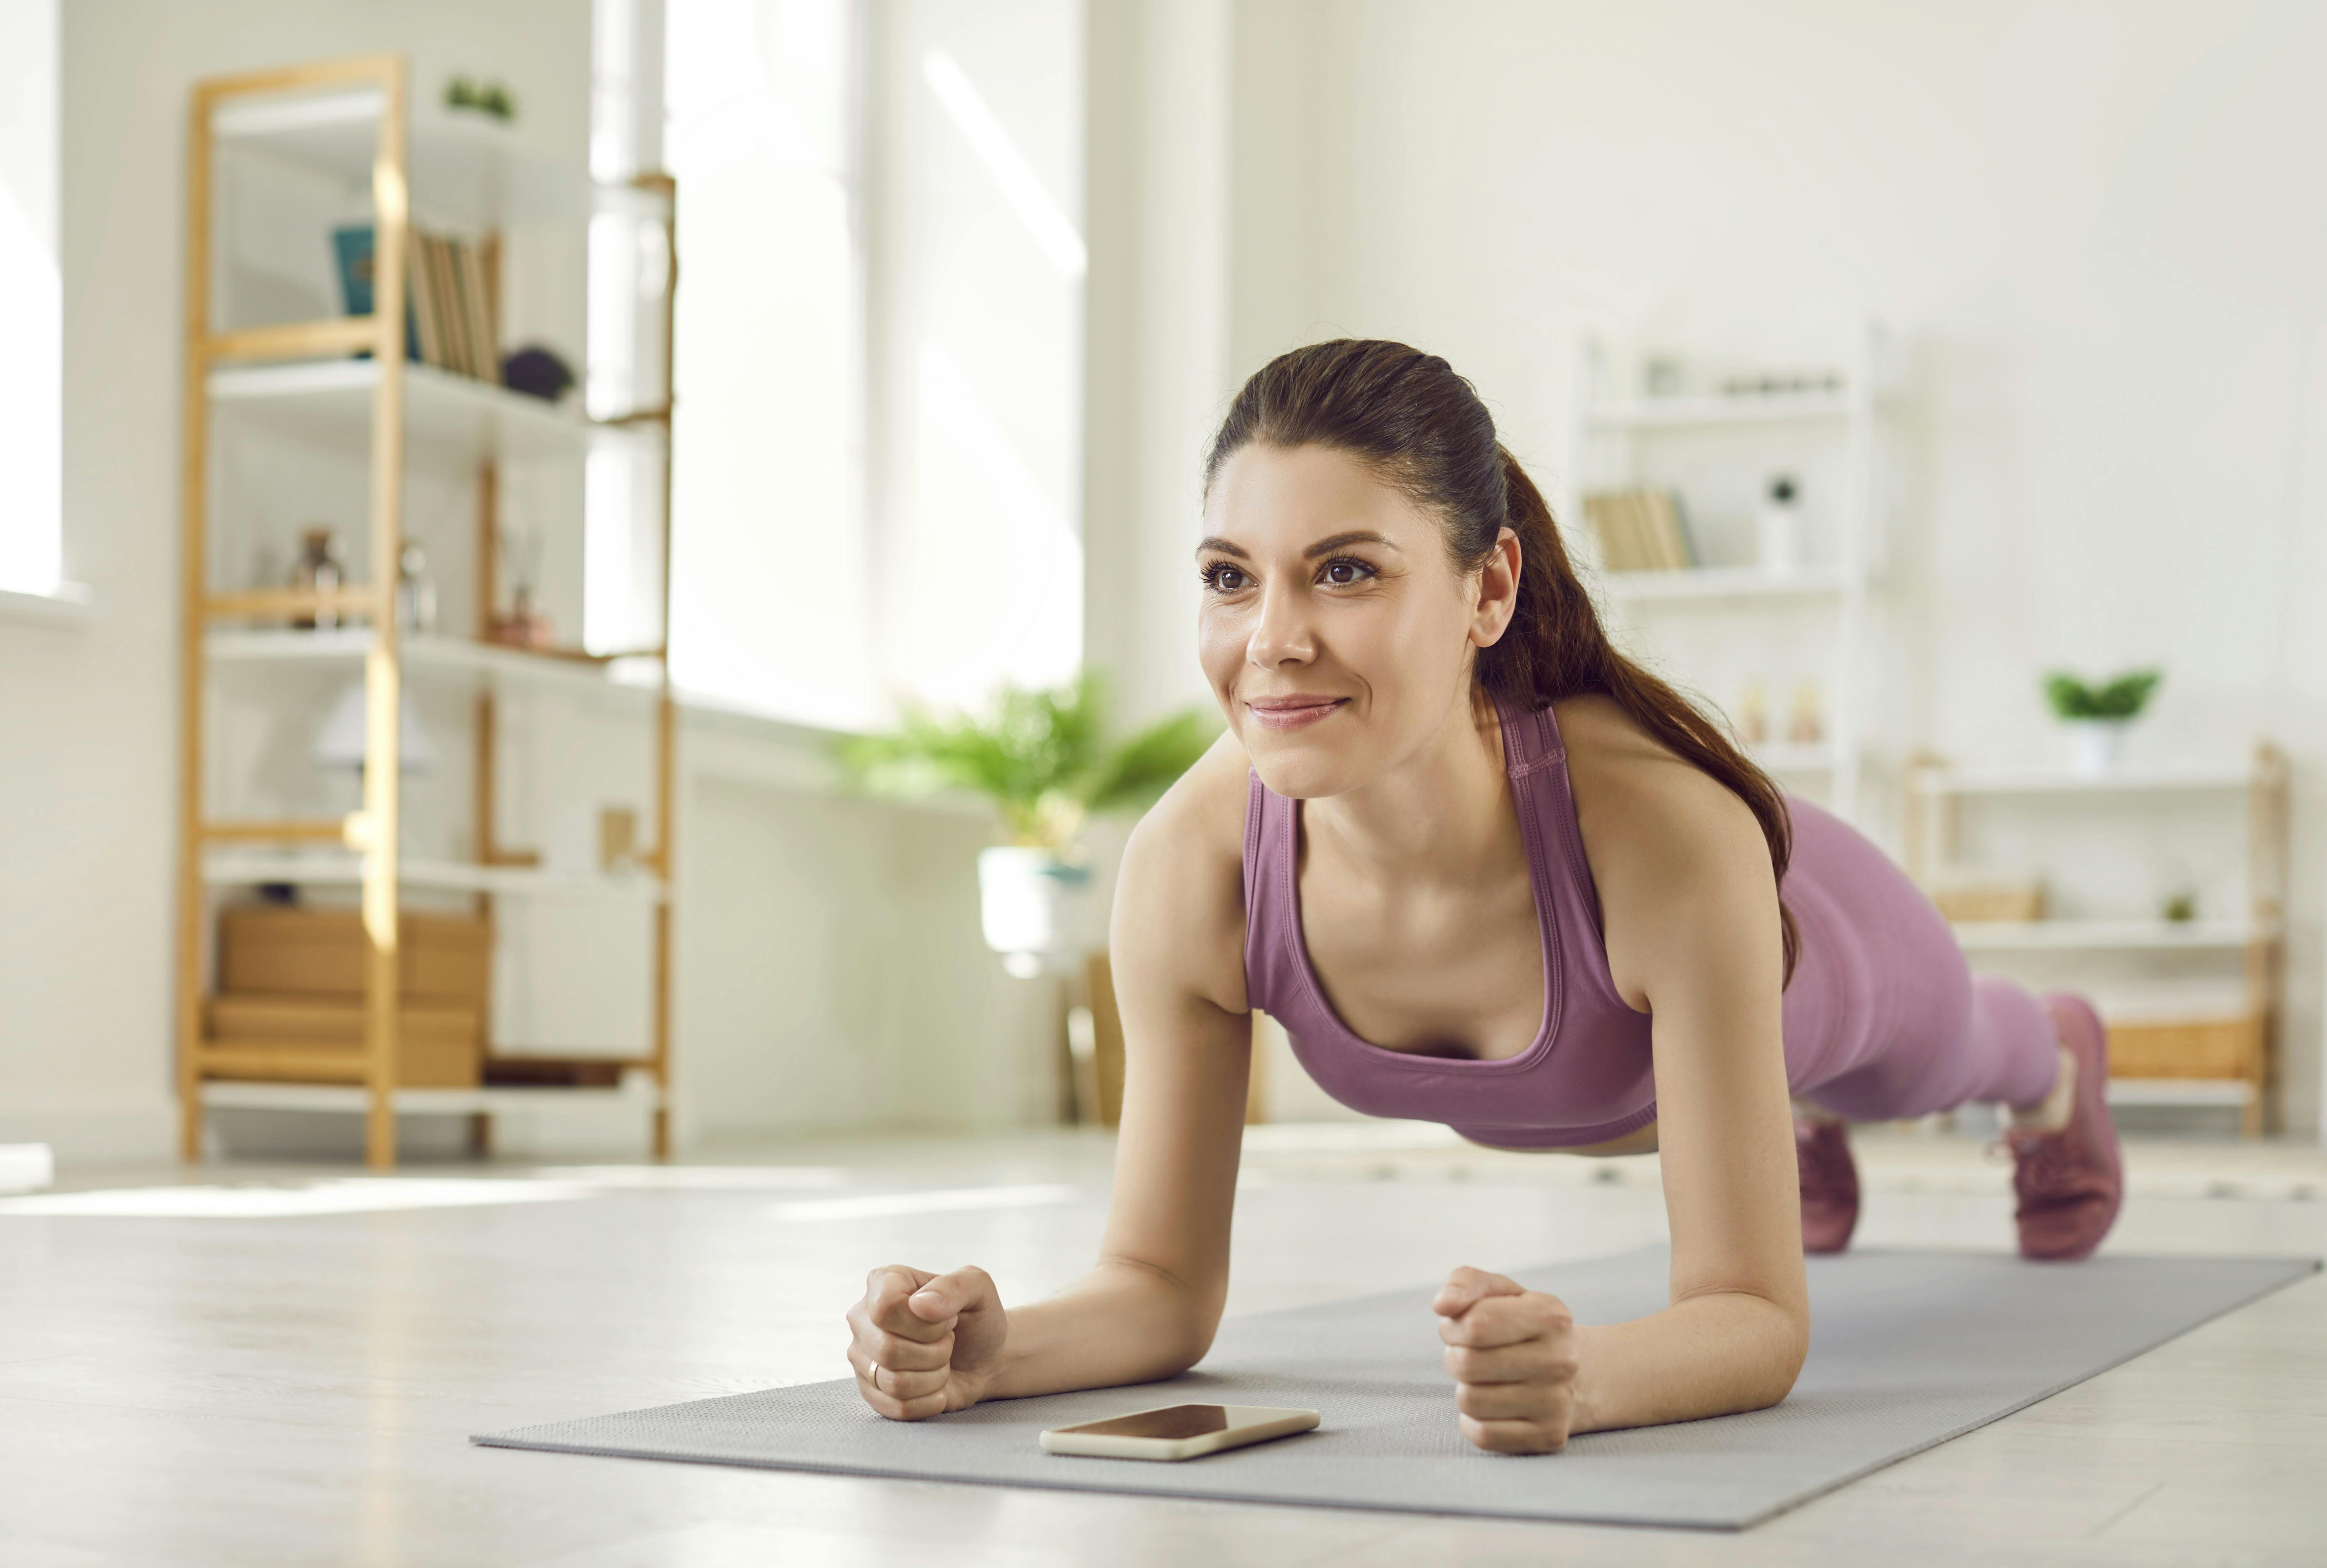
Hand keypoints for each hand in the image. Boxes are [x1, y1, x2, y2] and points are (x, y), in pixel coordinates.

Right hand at [845, 1264, 1009, 1420]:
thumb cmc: (977, 1318)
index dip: (925, 1323)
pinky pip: (897, 1408)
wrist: (984, 1359)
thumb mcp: (979, 1288)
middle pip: (888, 1349)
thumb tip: (919, 1304)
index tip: (948, 1319)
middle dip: (935, 1352)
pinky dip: (929, 1400)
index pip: (886, 1308)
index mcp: (883, 1282)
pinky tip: (937, 1385)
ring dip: (935, 1377)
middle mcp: (863, 1318)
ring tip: (942, 1361)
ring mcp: (862, 1357)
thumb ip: (956, 1286)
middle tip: (948, 1342)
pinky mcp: (870, 1392)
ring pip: (893, 1382)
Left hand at [1434, 1266, 1580, 1453]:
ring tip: (1486, 1378)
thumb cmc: (1523, 1326)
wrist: (1579, 1373)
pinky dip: (1474, 1421)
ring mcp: (1557, 1403)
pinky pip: (1483, 1434)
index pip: (1475, 1324)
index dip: (1453, 1326)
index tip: (1460, 1327)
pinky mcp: (1549, 1436)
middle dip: (1456, 1356)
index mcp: (1551, 1315)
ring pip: (1470, 1401)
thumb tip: (1443, 1304)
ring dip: (1465, 1388)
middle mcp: (1560, 1360)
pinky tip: (1493, 1405)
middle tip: (1472, 1354)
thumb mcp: (1500, 1292)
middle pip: (1466, 1364)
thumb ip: (1466, 1283)